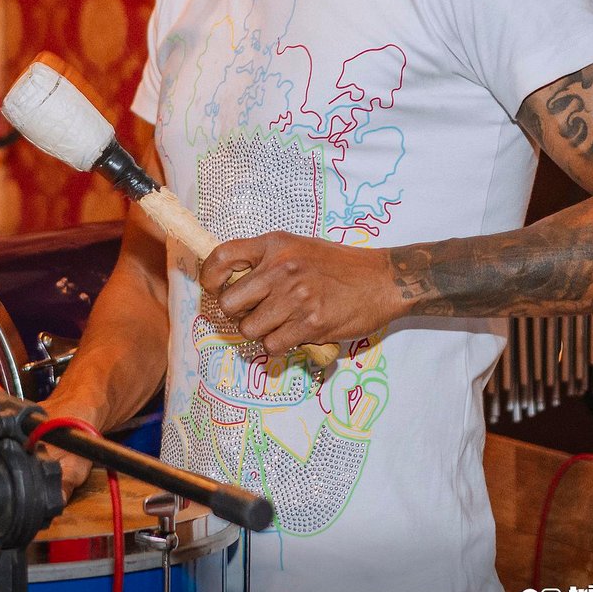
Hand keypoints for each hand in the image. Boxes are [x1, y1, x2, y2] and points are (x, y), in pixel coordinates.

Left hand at [199, 232, 399, 353]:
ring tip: (278, 324)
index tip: (213, 287)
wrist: (383, 280)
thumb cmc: (340, 265)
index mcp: (276, 245)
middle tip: (251, 313)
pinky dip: (278, 345)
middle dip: (235, 313)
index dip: (209, 276)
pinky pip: (272, 346)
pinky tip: (293, 333)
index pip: (222, 256)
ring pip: (248, 329)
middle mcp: (281, 269)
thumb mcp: (299, 248)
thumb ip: (267, 260)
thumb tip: (232, 280)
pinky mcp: (310, 324)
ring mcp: (295, 298)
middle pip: (228, 302)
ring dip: (259, 332)